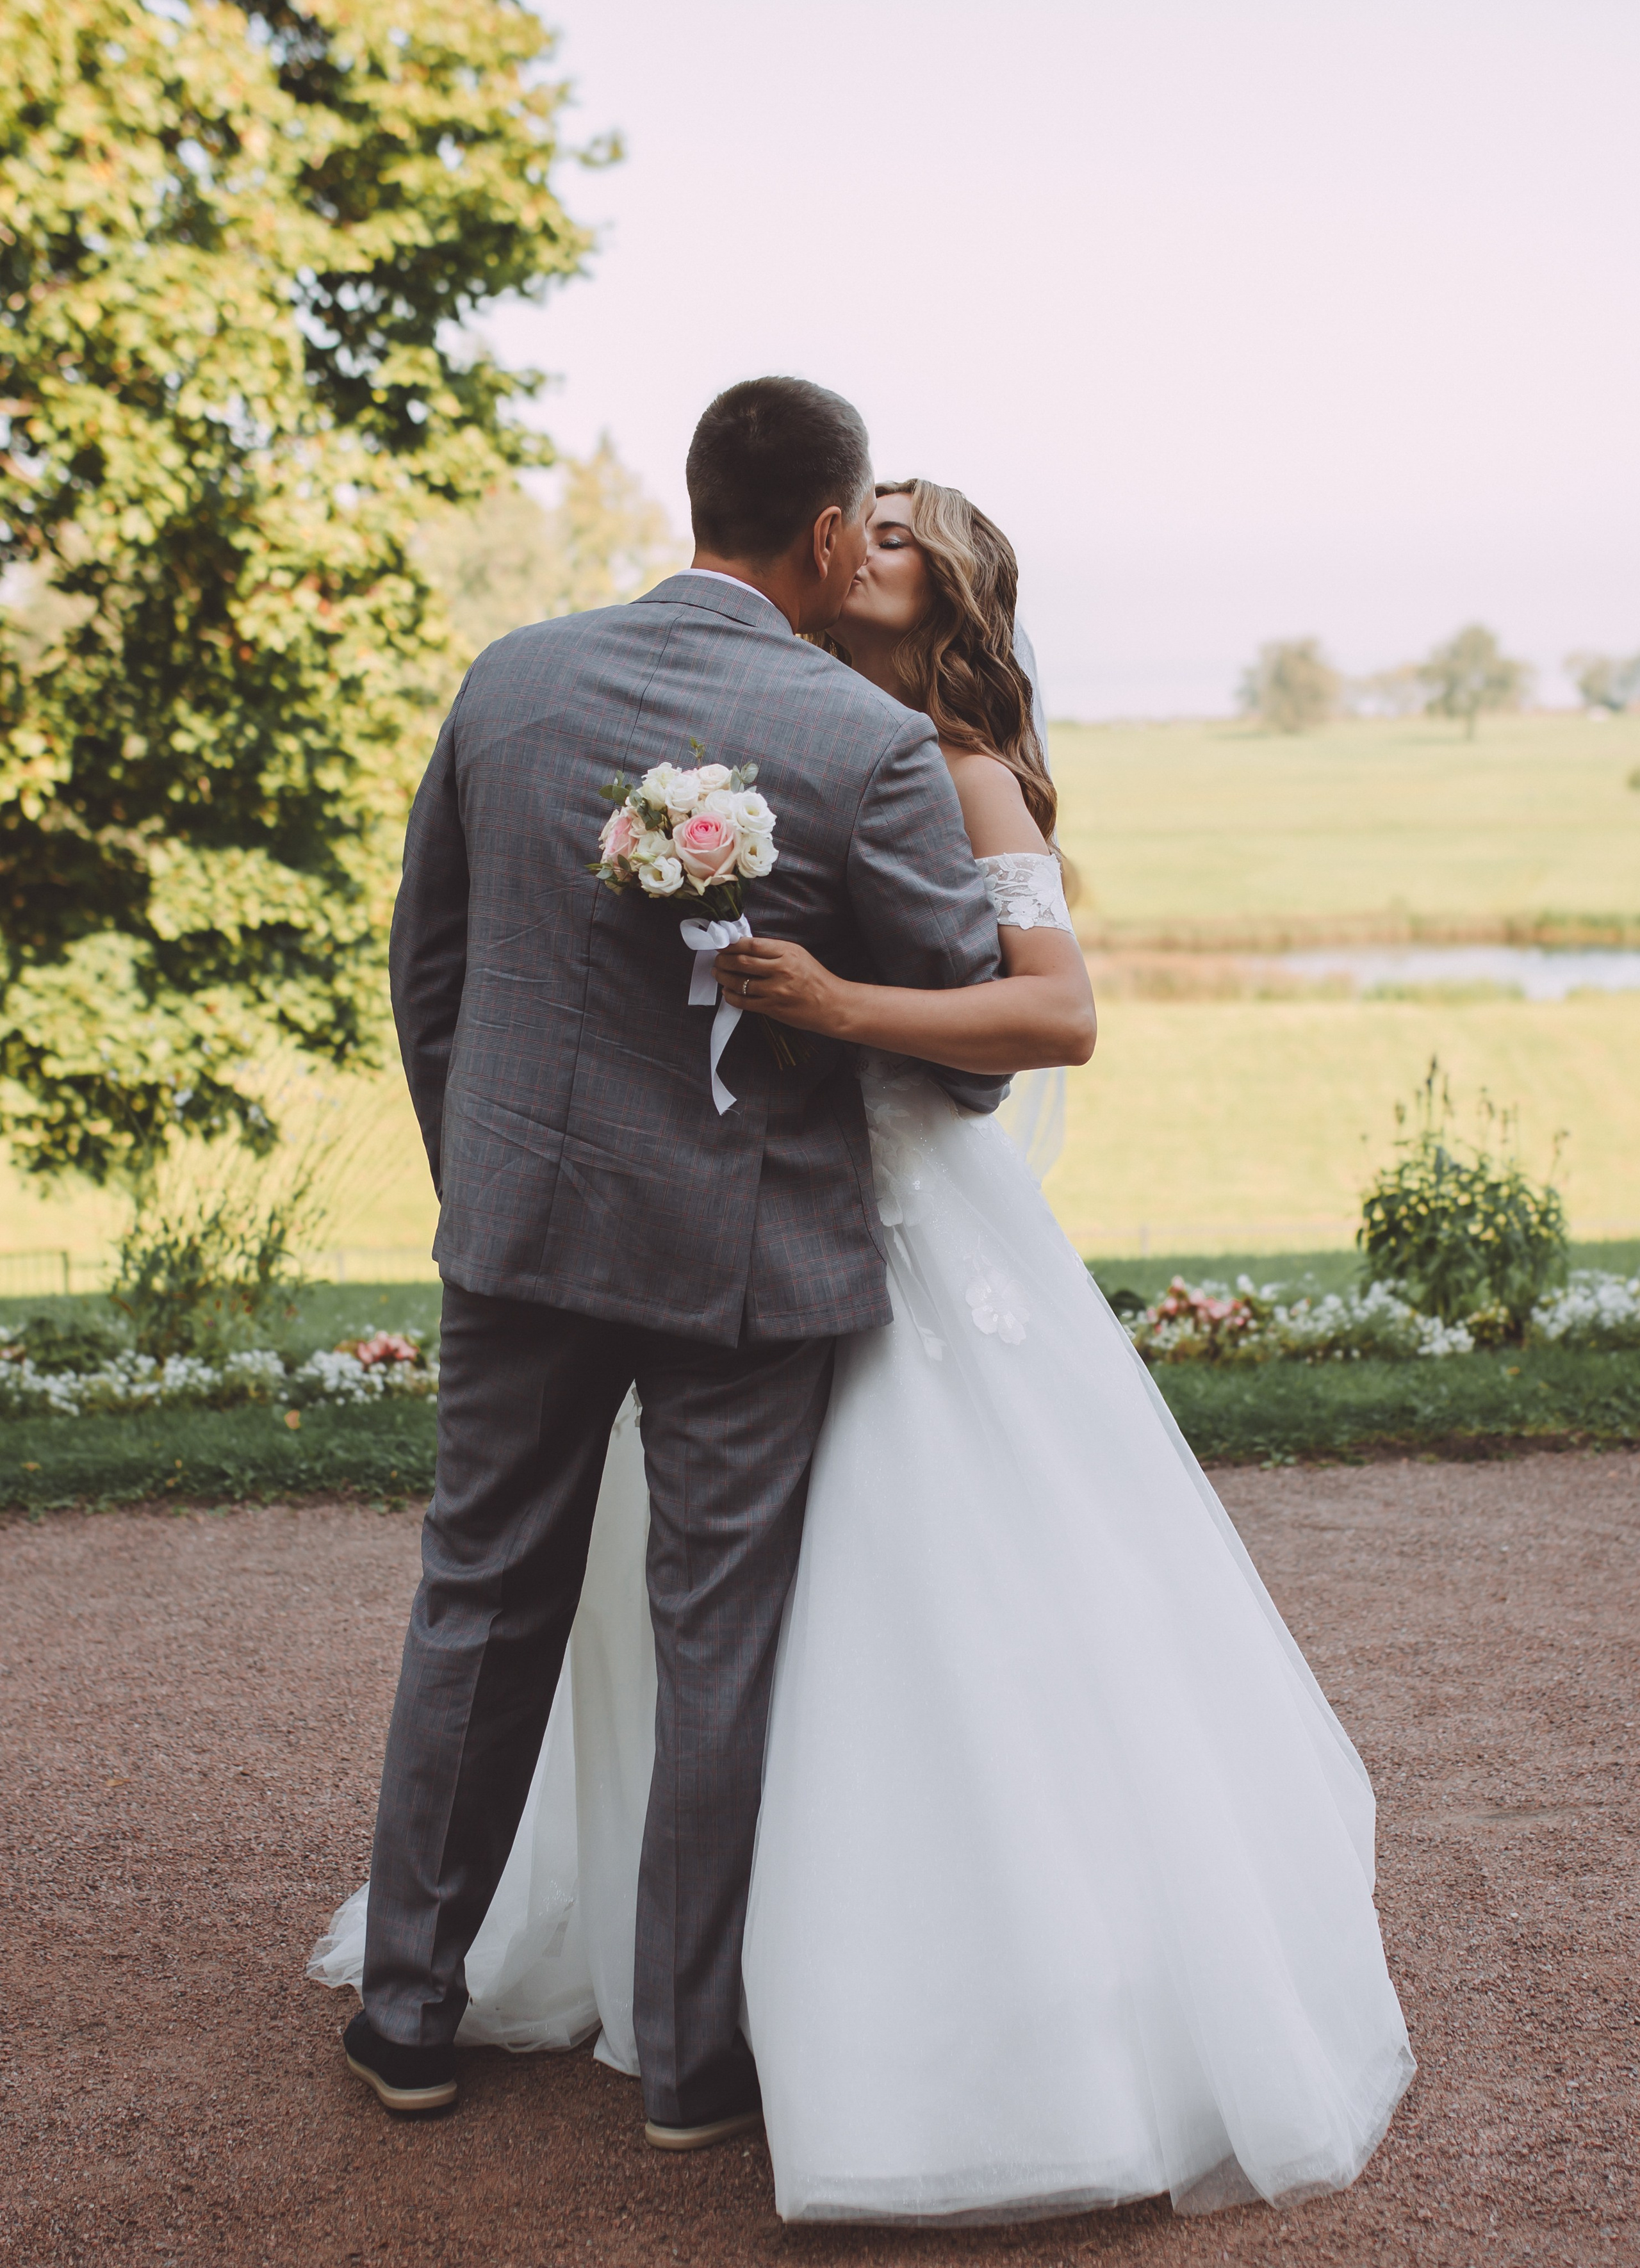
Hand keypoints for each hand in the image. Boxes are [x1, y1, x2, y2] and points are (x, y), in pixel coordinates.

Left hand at [713, 936, 848, 1034]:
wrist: (832, 1004)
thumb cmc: (815, 978)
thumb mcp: (798, 955)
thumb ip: (774, 950)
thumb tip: (745, 947)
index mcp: (787, 952)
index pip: (752, 945)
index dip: (732, 944)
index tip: (723, 945)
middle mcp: (781, 970)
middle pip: (742, 962)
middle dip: (723, 960)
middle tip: (717, 960)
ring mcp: (776, 991)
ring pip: (740, 982)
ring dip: (723, 977)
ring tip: (718, 973)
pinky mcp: (773, 1008)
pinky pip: (744, 1002)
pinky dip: (731, 996)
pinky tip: (727, 992)